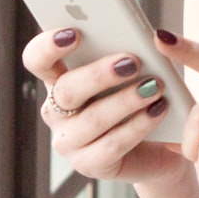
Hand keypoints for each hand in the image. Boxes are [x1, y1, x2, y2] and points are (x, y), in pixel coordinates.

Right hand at [21, 27, 184, 183]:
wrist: (161, 147)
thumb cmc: (139, 100)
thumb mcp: (131, 73)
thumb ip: (125, 54)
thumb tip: (144, 37)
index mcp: (58, 80)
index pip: (37, 60)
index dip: (48, 46)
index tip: (75, 32)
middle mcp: (56, 112)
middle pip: (66, 90)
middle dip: (100, 74)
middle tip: (133, 61)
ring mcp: (69, 142)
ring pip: (93, 118)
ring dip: (126, 100)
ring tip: (155, 86)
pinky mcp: (89, 164)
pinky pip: (112, 144)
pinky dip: (138, 125)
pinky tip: (158, 111)